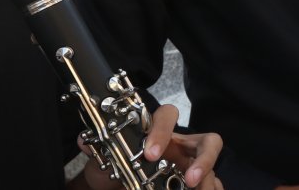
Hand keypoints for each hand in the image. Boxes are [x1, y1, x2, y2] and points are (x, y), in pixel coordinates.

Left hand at [80, 104, 222, 189]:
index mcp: (159, 133)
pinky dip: (212, 189)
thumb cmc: (113, 169)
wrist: (112, 189)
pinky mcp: (194, 183)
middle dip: (204, 158)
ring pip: (213, 169)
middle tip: (189, 179)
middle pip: (209, 140)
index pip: (168, 116)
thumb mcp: (104, 159)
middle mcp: (181, 146)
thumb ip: (99, 149)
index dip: (162, 131)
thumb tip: (84, 141)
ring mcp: (191, 166)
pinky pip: (213, 184)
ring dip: (209, 180)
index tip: (150, 154)